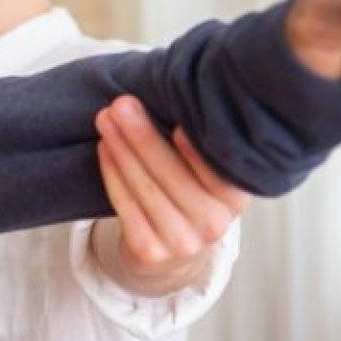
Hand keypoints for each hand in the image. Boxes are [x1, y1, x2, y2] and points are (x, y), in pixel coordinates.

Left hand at [93, 95, 250, 295]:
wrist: (171, 249)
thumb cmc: (186, 190)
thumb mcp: (204, 170)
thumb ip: (198, 139)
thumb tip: (179, 90)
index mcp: (236, 197)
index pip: (219, 171)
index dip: (197, 150)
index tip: (176, 121)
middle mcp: (215, 224)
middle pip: (173, 175)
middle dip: (142, 136)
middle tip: (121, 104)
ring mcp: (183, 241)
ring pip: (145, 188)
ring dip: (121, 149)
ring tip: (105, 119)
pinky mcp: (150, 251)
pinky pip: (125, 205)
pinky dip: (112, 173)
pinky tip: (105, 148)